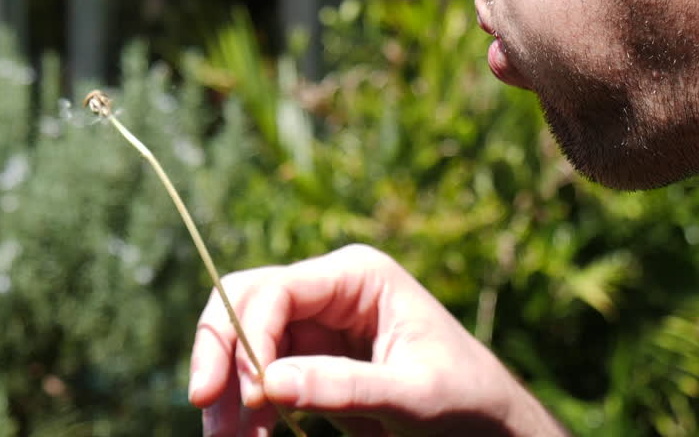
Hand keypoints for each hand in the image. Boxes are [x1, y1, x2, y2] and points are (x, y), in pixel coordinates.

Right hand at [188, 244, 569, 436]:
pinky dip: (245, 407)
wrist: (489, 425)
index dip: (246, 337)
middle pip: (245, 305)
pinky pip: (259, 375)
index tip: (247, 396)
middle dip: (222, 356)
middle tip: (208, 411)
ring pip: (244, 343)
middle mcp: (330, 291)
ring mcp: (317, 325)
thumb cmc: (466, 399)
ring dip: (228, 390)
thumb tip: (269, 384)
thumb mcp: (412, 395)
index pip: (277, 291)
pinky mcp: (312, 362)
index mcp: (359, 276)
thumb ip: (345, 386)